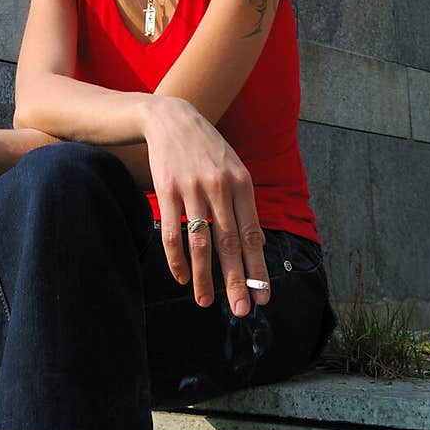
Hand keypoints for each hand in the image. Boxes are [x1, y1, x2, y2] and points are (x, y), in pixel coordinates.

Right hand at [142, 96, 269, 317]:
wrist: (172, 119)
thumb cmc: (207, 149)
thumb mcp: (233, 168)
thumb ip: (243, 204)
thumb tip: (255, 245)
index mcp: (242, 183)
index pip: (252, 235)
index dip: (257, 268)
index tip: (262, 296)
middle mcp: (219, 187)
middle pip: (229, 243)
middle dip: (236, 281)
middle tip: (241, 310)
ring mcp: (192, 190)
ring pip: (200, 243)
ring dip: (204, 277)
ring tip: (206, 302)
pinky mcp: (167, 191)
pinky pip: (173, 233)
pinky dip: (176, 260)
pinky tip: (182, 277)